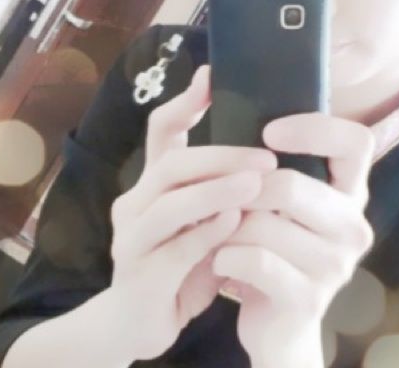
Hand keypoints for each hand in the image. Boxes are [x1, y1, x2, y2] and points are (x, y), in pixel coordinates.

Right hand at [107, 64, 277, 363]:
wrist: (140, 323)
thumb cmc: (182, 262)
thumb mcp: (201, 219)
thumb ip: (220, 188)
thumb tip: (267, 153)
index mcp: (153, 183)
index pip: (161, 130)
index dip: (184, 101)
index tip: (211, 75)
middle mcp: (136, 203)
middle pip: (172, 163)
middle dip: (221, 156)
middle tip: (265, 156)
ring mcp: (131, 239)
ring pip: (169, 204)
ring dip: (215, 190)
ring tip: (255, 184)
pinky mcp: (138, 276)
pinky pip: (173, 250)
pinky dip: (205, 233)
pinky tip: (235, 225)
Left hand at [212, 112, 374, 367]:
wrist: (273, 319)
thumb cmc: (265, 241)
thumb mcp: (263, 193)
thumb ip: (242, 137)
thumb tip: (204, 74)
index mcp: (347, 189)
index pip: (356, 141)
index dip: (314, 129)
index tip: (269, 131)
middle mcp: (353, 223)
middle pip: (292, 185)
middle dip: (241, 189)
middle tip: (220, 198)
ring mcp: (337, 264)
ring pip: (264, 224)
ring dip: (226, 225)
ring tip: (215, 229)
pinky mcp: (311, 298)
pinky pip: (255, 261)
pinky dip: (225, 256)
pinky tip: (220, 260)